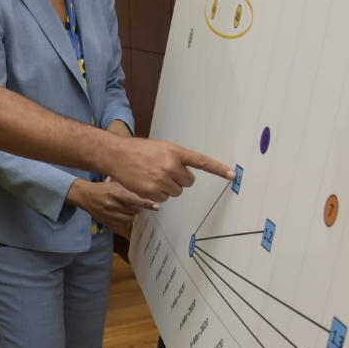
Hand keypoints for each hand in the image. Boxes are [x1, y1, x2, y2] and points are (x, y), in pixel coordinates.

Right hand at [67, 178, 144, 233]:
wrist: (85, 195)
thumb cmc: (102, 188)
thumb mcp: (115, 184)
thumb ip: (128, 190)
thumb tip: (143, 197)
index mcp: (116, 193)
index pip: (135, 200)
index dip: (147, 204)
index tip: (156, 207)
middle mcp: (112, 205)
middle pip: (134, 211)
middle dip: (137, 208)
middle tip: (133, 203)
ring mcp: (109, 215)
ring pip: (129, 219)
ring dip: (131, 214)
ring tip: (126, 209)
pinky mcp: (106, 222)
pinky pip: (122, 224)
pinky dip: (124, 220)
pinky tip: (120, 213)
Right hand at [102, 133, 231, 202]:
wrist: (116, 154)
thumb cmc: (139, 150)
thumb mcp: (161, 148)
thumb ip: (176, 158)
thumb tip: (187, 174)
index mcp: (176, 151)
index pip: (202, 161)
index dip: (218, 169)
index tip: (232, 175)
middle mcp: (171, 165)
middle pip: (188, 182)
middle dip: (179, 179)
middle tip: (164, 171)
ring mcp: (161, 179)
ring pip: (176, 192)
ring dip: (167, 187)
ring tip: (152, 176)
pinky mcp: (151, 191)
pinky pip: (163, 199)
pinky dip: (156, 195)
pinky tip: (146, 183)